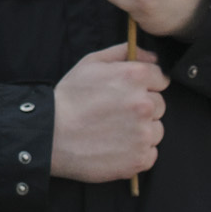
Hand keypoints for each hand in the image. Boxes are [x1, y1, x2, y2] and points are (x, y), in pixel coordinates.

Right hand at [51, 43, 166, 182]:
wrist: (50, 136)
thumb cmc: (69, 98)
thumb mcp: (91, 63)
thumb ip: (124, 53)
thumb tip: (152, 56)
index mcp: (134, 77)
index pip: (160, 78)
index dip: (144, 85)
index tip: (127, 93)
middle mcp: (144, 104)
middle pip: (159, 105)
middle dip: (143, 108)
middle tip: (116, 113)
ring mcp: (143, 133)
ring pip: (156, 130)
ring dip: (141, 131)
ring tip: (114, 131)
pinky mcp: (139, 158)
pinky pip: (150, 153)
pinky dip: (137, 152)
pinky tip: (116, 147)